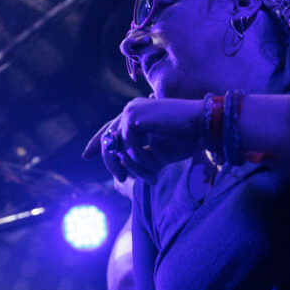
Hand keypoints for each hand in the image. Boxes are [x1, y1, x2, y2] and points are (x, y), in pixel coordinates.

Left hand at [85, 97, 204, 182]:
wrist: (203, 126)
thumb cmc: (186, 139)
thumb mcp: (157, 153)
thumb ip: (139, 157)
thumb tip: (124, 171)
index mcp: (136, 115)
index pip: (110, 129)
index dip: (98, 143)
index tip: (85, 155)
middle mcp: (130, 110)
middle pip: (109, 141)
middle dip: (113, 164)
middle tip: (121, 179)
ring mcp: (130, 111)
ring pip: (120, 149)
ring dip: (136, 168)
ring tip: (152, 178)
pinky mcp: (134, 117)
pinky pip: (129, 149)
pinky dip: (142, 163)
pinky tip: (156, 168)